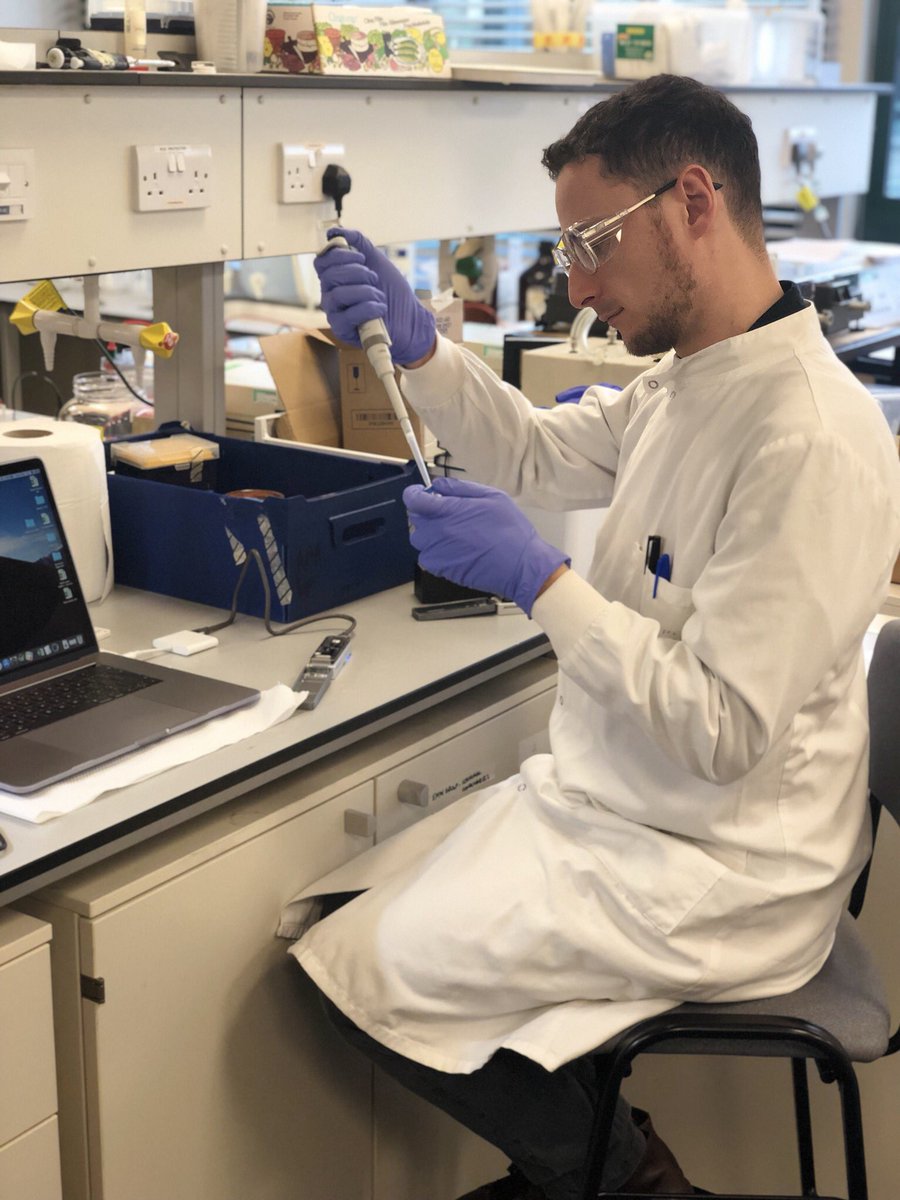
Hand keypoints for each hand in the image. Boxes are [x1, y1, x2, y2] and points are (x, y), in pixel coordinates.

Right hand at [314, 229, 435, 365]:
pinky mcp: (343, 330)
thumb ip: (358, 244)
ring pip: (338, 295)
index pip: (322, 261)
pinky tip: (381, 308)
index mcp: (336, 277)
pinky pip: (348, 315)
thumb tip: (335, 231)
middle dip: (357, 273)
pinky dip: (369, 308)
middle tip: (374, 278)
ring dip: (366, 291)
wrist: (410, 319)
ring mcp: (335, 313)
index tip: (361, 258)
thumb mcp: (377, 261)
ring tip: (380, 296)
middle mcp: (332, 294)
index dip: (340, 255)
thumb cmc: (393, 292)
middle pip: (329, 276)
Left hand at [403, 477, 569, 616]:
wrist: (520, 566)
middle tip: (447, 514)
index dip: (414, 494)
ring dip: (430, 534)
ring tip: (452, 534)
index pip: (413, 500)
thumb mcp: (492, 497)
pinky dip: (435, 552)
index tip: (420, 494)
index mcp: (449, 511)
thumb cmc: (510, 530)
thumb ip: (460, 488)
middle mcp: (438, 533)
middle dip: (426, 513)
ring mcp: (438, 553)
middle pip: (415, 519)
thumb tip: (438, 485)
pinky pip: (427, 557)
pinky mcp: (441, 570)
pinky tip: (454, 550)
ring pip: (420, 540)